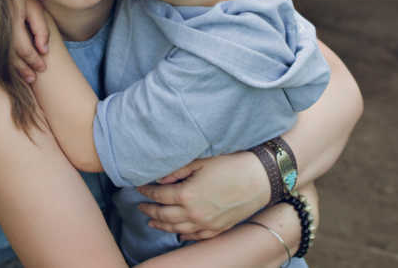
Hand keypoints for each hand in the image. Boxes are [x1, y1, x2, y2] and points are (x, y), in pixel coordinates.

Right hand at [1, 0, 49, 82]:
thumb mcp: (34, 4)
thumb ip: (41, 27)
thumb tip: (44, 51)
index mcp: (13, 19)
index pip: (24, 49)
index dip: (34, 61)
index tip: (42, 68)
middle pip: (10, 57)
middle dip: (22, 70)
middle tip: (32, 79)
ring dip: (10, 69)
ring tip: (23, 78)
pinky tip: (6, 66)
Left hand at [136, 152, 268, 240]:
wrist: (259, 179)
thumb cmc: (230, 165)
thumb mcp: (201, 162)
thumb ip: (177, 171)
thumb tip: (159, 178)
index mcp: (187, 195)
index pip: (159, 195)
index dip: (146, 191)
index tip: (138, 188)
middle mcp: (194, 213)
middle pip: (164, 216)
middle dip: (149, 211)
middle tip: (140, 207)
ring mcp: (206, 224)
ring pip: (177, 229)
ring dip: (161, 226)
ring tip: (151, 222)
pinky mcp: (217, 229)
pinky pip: (195, 237)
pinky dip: (183, 236)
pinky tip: (177, 234)